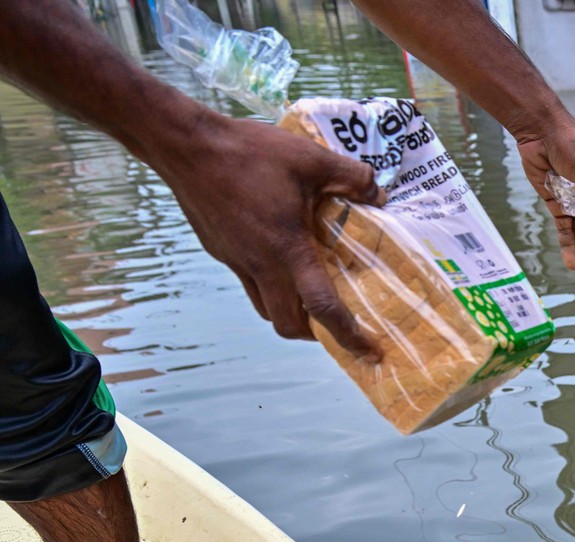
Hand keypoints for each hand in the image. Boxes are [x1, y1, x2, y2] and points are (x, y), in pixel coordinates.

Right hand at [155, 113, 387, 359]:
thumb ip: (352, 177)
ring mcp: (236, 261)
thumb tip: (378, 193)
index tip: (370, 353)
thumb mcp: (311, 159)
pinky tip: (281, 260)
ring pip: (265, 308)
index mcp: (288, 250)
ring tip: (312, 296)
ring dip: (291, 313)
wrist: (184, 145)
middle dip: (317, 335)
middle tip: (339, 324)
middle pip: (288, 324)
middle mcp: (260, 265)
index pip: (323, 307)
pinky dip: (270, 286)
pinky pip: (249, 282)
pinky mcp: (221, 251)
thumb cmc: (248, 153)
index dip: (349, 336)